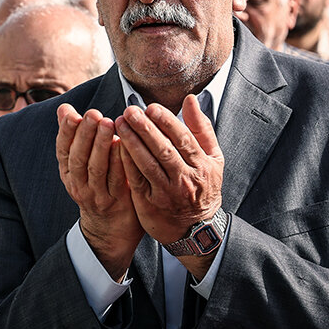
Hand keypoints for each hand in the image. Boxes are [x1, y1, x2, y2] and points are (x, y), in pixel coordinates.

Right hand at [56, 104, 142, 280]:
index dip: (66, 132)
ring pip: (96, 168)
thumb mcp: (79, 166)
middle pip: (78, 158)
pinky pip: (117, 180)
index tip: (72, 113)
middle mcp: (79, 185)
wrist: (110, 231)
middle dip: (85, 134)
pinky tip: (122, 145)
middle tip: (93, 114)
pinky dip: (118, 161)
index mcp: (68, 174)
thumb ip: (75, 137)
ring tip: (109, 123)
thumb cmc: (97, 188)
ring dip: (101, 144)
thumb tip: (64, 108)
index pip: (63, 150)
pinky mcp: (117, 202)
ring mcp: (97, 195)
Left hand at [115, 97, 224, 277]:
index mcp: (203, 165)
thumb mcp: (212, 159)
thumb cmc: (202, 185)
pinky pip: (137, 179)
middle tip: (129, 111)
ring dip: (132, 142)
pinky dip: (127, 162)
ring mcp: (168, 192)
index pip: (184, 139)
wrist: (196, 229)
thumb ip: (201, 129)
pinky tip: (115, 146)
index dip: (167, 122)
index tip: (151, 107)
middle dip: (146, 129)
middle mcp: (187, 179)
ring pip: (149, 164)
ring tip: (119, 124)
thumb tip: (190, 99)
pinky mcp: (151, 203)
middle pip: (164, 150)